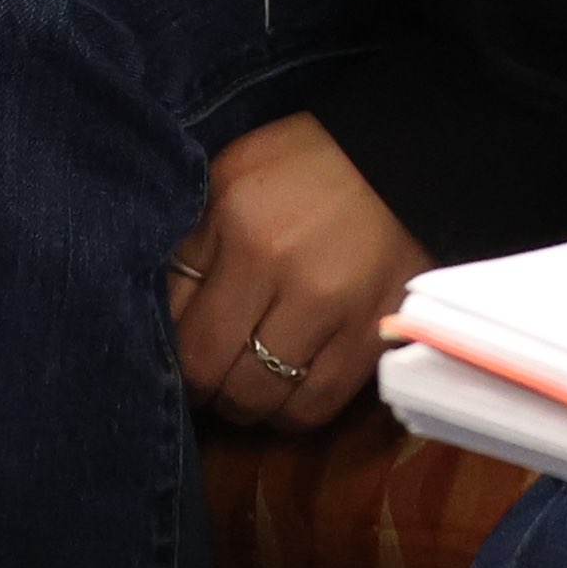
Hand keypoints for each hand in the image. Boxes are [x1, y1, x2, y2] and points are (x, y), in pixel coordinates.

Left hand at [174, 112, 429, 430]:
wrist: (404, 159)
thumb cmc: (303, 164)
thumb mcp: (230, 181)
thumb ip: (192, 249)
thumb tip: (162, 320)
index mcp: (244, 232)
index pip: (183, 333)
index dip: (169, 354)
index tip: (177, 350)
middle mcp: (289, 275)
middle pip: (219, 377)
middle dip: (204, 385)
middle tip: (209, 372)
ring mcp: (339, 311)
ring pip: (268, 402)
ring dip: (248, 403)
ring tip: (247, 383)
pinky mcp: (377, 335)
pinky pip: (319, 405)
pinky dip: (294, 408)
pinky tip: (288, 387)